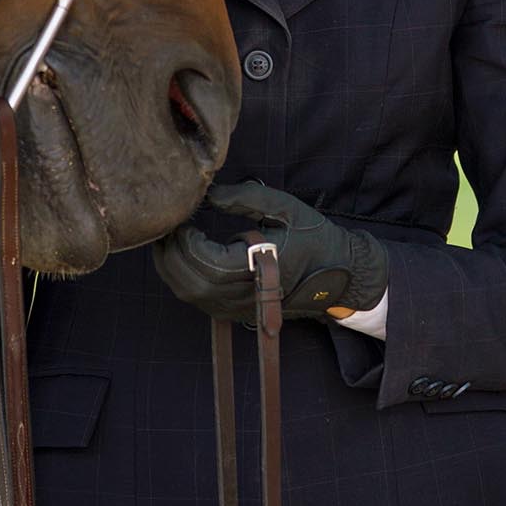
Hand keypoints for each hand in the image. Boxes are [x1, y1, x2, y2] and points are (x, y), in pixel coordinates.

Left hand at [152, 180, 387, 323]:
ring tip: (168, 237)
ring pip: (190, 294)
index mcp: (263, 269)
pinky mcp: (234, 311)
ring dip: (171, 266)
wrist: (339, 277)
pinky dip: (181, 277)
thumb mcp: (287, 208)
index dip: (188, 244)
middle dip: (171, 253)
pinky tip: (179, 254)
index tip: (183, 220)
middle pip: (193, 283)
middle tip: (166, 226)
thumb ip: (247, 197)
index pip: (211, 264)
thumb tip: (211, 194)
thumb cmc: (315, 238)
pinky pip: (197, 298)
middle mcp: (248, 295)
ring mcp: (240, 307)